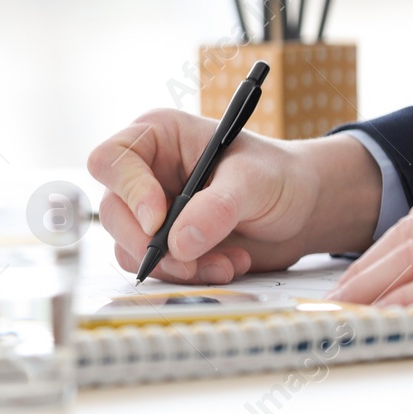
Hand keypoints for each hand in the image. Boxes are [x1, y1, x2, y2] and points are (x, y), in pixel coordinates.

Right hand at [89, 110, 382, 284]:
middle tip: (190, 259)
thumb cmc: (278, 176)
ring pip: (128, 247)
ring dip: (176, 266)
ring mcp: (151, 211)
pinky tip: (226, 264)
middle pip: (113, 211)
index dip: (128, 191)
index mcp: (157, 137)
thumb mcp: (254, 181)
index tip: (158, 221)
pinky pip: (155, 269)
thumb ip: (218, 207)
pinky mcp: (164, 244)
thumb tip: (179, 242)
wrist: (301, 209)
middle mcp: (145, 172)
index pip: (111, 160)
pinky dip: (188, 276)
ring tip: (225, 261)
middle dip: (151, 244)